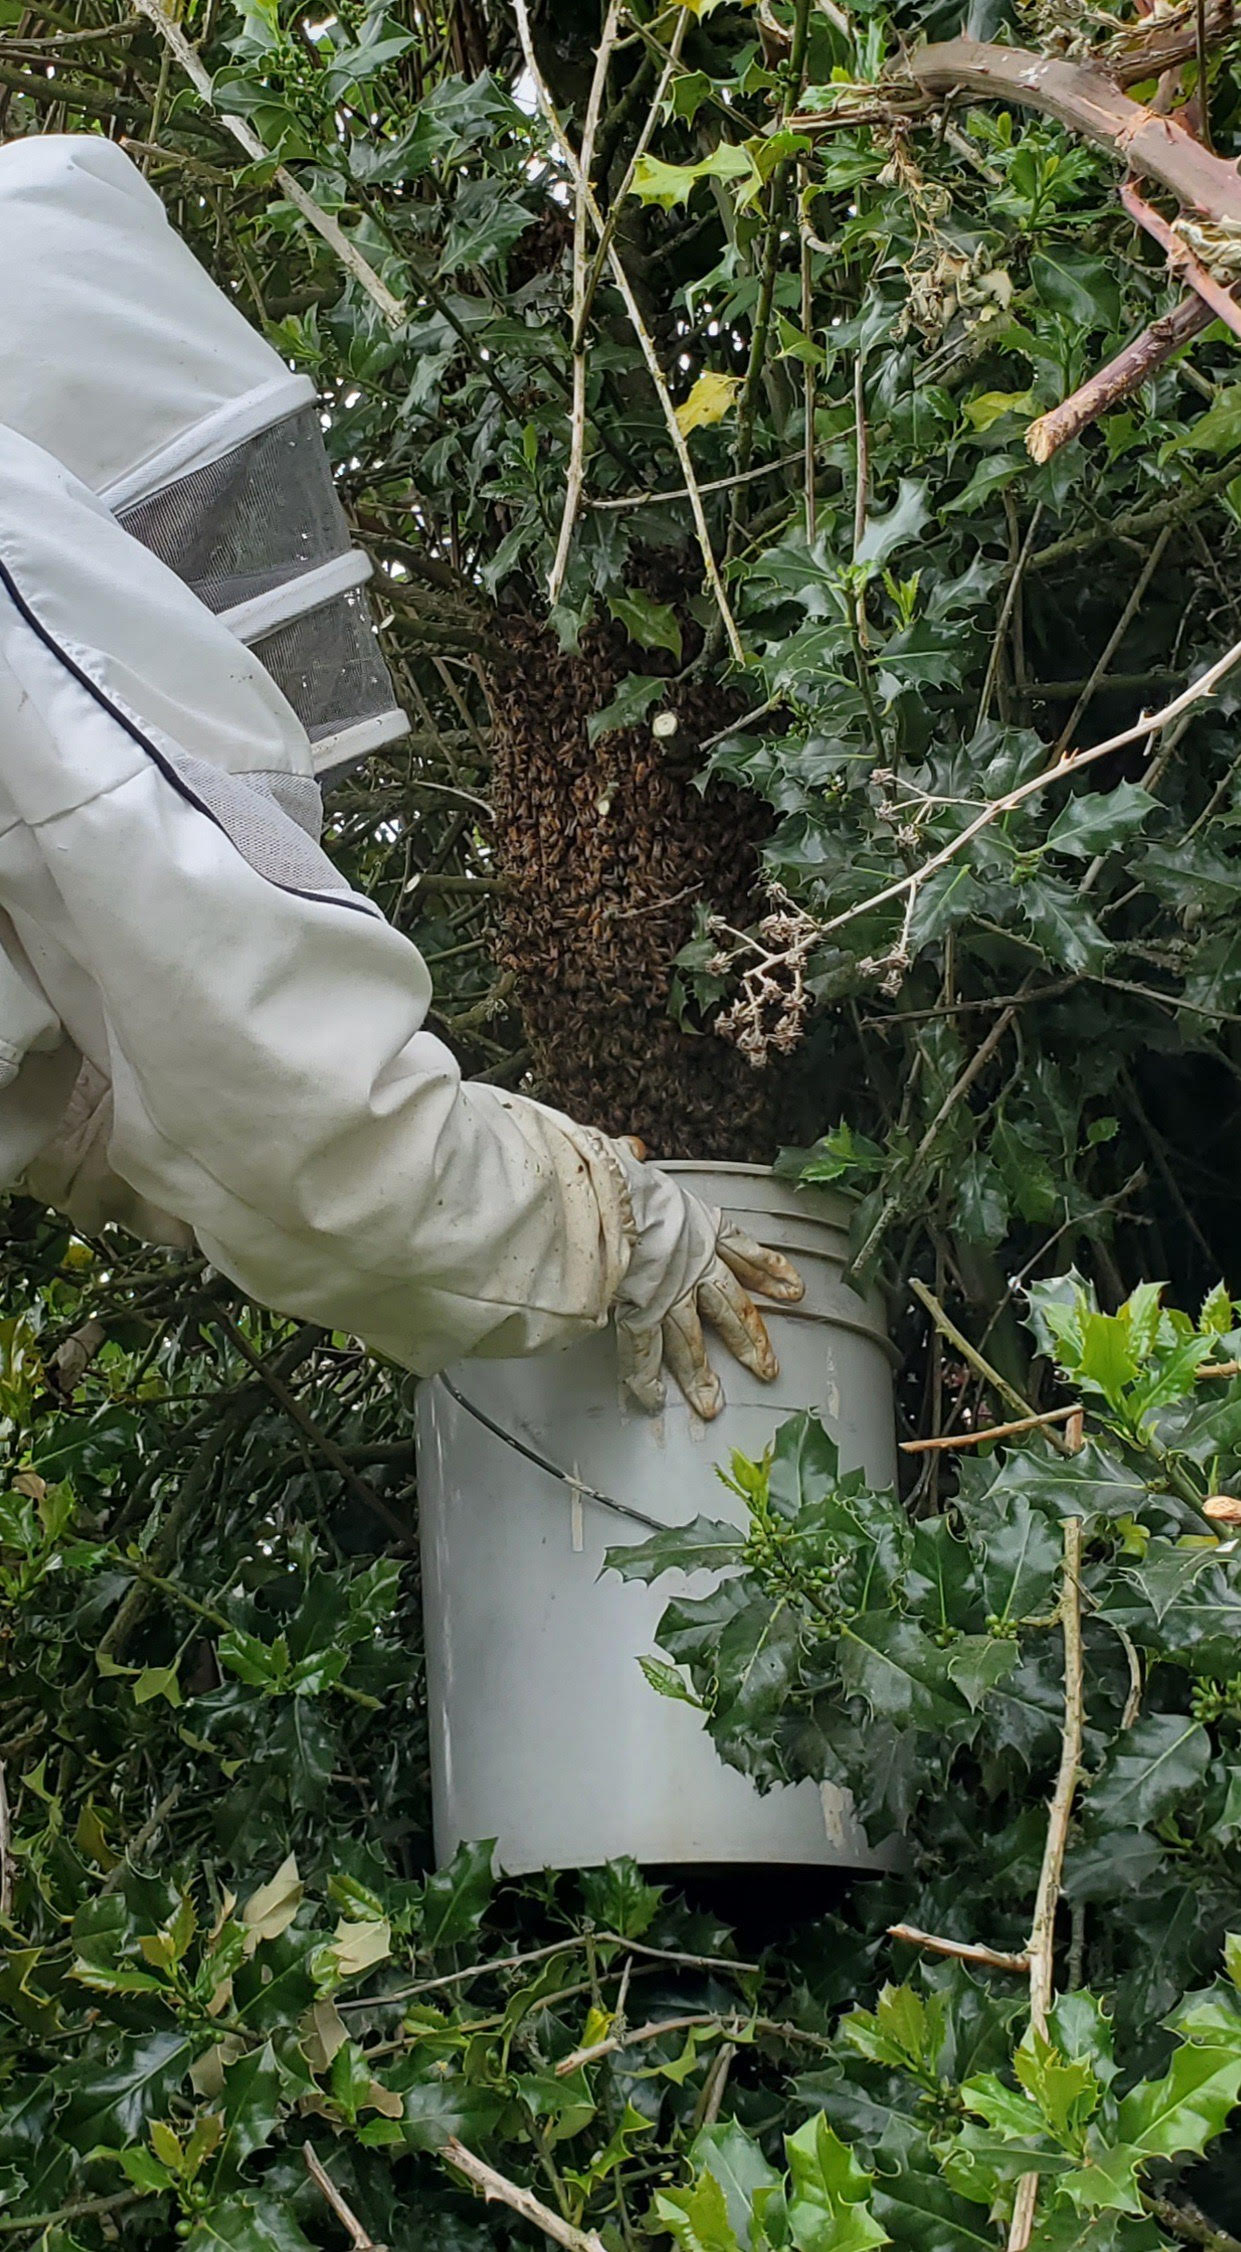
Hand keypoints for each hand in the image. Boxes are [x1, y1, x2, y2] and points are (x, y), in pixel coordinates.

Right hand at [610, 1138, 804, 1420]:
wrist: (615, 1207)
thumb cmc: (623, 1183)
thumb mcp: (633, 1164)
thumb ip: (635, 1160)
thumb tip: (634, 1149)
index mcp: (699, 1229)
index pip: (745, 1253)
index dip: (770, 1273)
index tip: (794, 1291)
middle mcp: (693, 1268)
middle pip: (732, 1311)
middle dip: (752, 1342)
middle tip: (769, 1369)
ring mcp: (670, 1296)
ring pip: (692, 1343)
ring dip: (702, 1376)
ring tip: (713, 1406)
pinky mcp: (642, 1315)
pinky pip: (643, 1353)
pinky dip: (644, 1379)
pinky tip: (649, 1402)